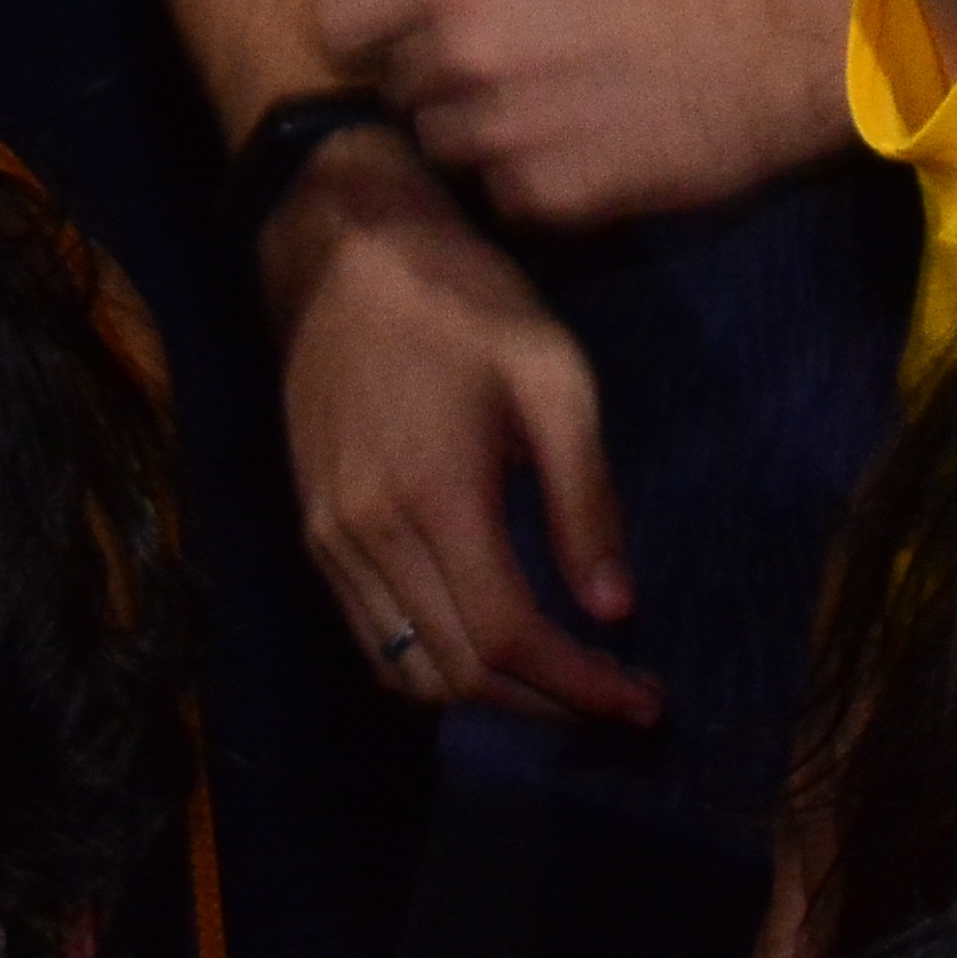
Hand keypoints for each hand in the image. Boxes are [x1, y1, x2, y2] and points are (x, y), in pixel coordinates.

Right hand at [266, 128, 666, 724]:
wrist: (346, 255)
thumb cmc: (466, 302)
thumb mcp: (555, 379)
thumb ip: (585, 499)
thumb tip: (614, 607)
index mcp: (437, 500)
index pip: (509, 638)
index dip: (579, 686)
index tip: (643, 702)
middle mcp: (368, 538)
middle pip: (458, 671)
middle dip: (546, 701)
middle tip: (621, 695)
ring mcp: (329, 540)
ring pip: (406, 670)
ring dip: (489, 694)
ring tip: (565, 682)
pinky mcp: (313, 531)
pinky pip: (370, 636)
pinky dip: (432, 663)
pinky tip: (489, 647)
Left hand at [317, 0, 858, 230]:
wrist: (783, 39)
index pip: (336, 17)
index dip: (367, 23)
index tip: (406, 26)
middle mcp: (465, 50)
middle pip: (395, 84)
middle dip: (440, 71)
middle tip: (524, 52)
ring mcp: (503, 130)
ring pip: (442, 143)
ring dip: (484, 127)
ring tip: (562, 96)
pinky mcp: (547, 196)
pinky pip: (500, 191)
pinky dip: (533, 172)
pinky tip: (592, 136)